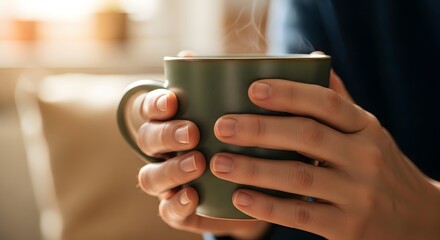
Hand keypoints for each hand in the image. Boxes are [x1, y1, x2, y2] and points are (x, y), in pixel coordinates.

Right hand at [136, 88, 269, 238]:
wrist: (264, 186)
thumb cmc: (245, 138)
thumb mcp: (240, 110)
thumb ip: (219, 85)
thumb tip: (190, 56)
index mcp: (172, 122)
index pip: (150, 108)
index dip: (155, 103)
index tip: (173, 101)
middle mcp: (165, 151)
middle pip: (147, 140)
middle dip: (166, 134)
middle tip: (193, 133)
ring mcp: (169, 182)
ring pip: (150, 177)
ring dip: (170, 169)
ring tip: (197, 163)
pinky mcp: (181, 210)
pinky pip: (167, 211)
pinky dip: (177, 204)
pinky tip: (193, 196)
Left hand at [210, 70, 439, 238]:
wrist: (416, 218)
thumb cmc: (378, 166)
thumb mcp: (367, 131)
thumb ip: (339, 100)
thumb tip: (314, 58)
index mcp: (365, 128)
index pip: (328, 103)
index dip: (290, 93)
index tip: (253, 88)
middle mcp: (364, 157)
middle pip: (307, 136)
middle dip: (260, 130)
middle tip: (222, 126)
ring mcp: (358, 194)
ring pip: (299, 178)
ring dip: (254, 169)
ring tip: (220, 163)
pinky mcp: (348, 227)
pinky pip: (301, 215)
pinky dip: (268, 207)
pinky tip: (240, 198)